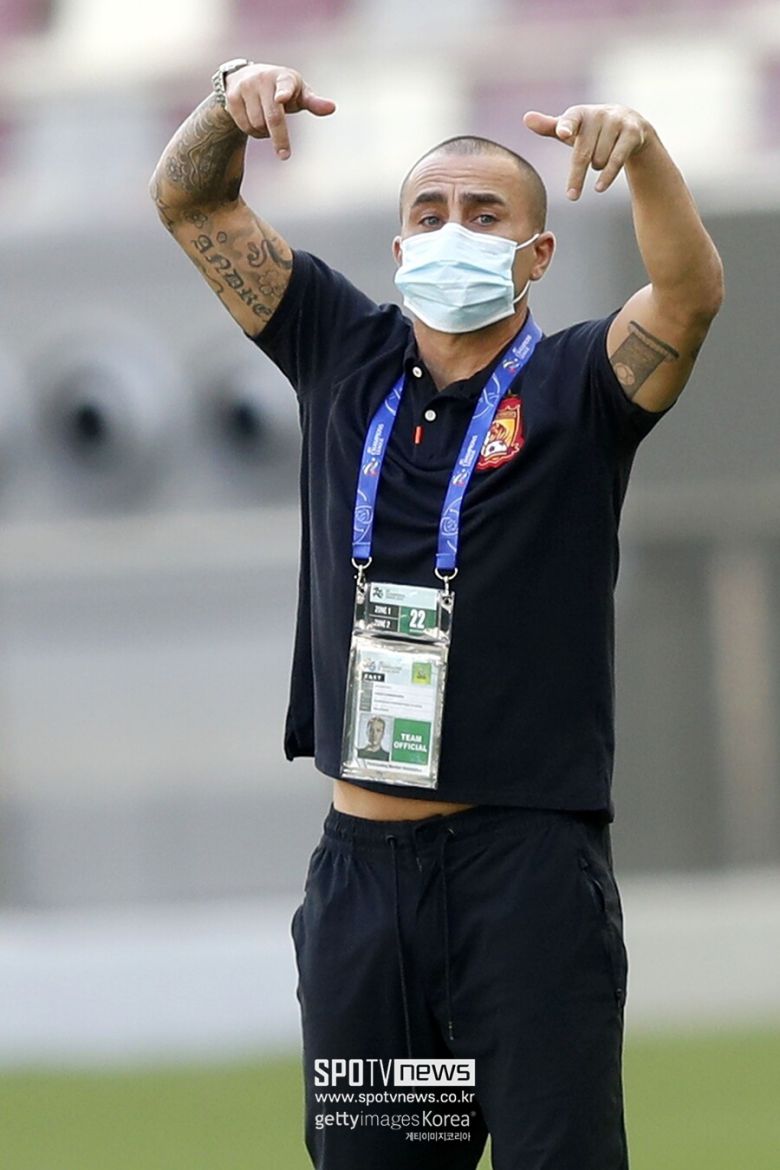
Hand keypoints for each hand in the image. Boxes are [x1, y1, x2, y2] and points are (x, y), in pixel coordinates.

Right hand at [225, 63, 335, 157]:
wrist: (244, 76)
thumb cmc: (281, 88)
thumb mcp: (298, 93)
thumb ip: (313, 102)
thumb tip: (332, 108)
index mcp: (283, 77)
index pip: (285, 85)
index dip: (284, 92)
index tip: (282, 98)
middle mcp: (263, 79)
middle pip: (272, 117)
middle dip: (280, 139)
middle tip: (284, 156)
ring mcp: (245, 87)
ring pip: (257, 125)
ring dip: (264, 133)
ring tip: (267, 124)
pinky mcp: (232, 98)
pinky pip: (244, 126)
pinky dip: (252, 132)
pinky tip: (254, 122)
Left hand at [523, 105, 648, 200]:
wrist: (631, 125)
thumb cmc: (592, 130)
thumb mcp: (572, 129)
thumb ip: (549, 127)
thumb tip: (526, 118)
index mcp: (579, 113)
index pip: (570, 119)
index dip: (566, 126)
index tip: (562, 133)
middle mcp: (599, 114)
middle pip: (582, 152)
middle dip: (576, 176)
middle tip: (571, 197)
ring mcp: (617, 122)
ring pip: (599, 159)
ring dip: (596, 168)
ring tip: (598, 162)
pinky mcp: (632, 133)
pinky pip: (617, 160)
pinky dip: (607, 176)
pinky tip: (599, 188)